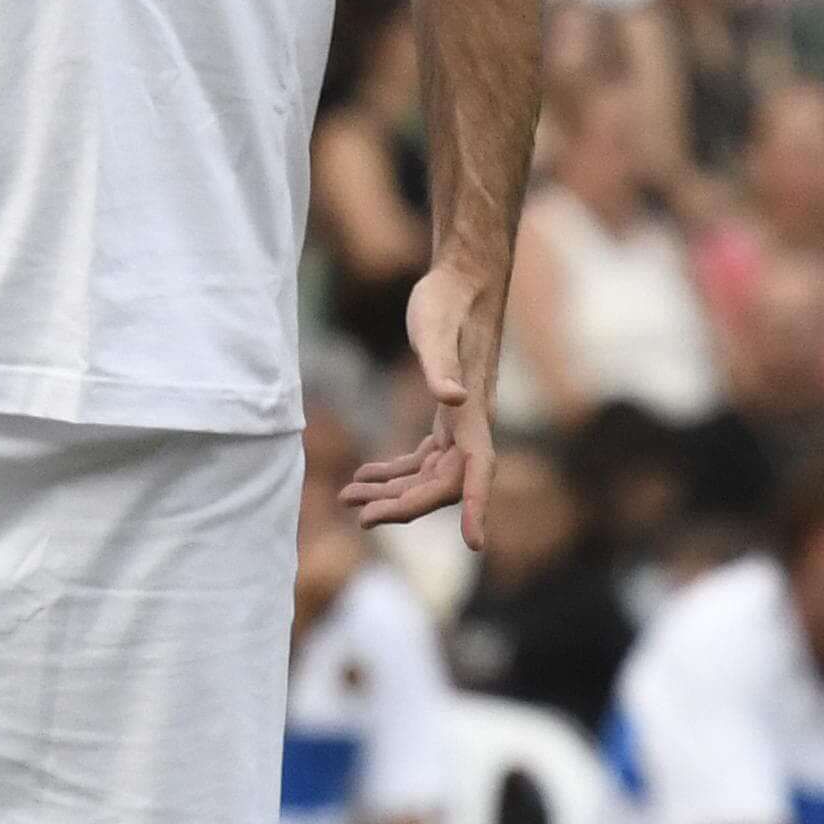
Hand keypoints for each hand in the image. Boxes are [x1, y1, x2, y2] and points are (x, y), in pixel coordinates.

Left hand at [344, 263, 503, 545]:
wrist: (462, 279)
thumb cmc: (448, 301)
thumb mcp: (435, 330)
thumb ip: (442, 367)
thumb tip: (452, 400)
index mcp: (472, 413)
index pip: (478, 472)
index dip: (477, 508)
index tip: (476, 544)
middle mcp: (470, 424)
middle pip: (442, 485)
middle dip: (403, 505)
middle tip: (358, 514)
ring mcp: (459, 422)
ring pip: (429, 476)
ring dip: (391, 493)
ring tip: (346, 498)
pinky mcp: (446, 415)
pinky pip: (423, 459)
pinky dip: (395, 472)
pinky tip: (364, 476)